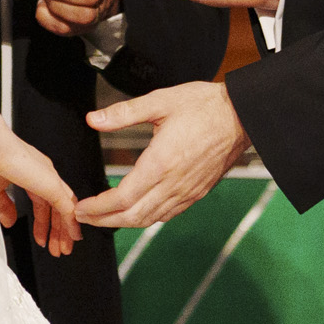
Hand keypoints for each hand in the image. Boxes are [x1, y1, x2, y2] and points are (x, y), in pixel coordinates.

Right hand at [0, 102, 79, 255]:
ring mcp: (51, 179)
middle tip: (58, 249)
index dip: (43, 223)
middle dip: (58, 230)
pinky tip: (72, 237)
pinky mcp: (52, 185)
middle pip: (59, 207)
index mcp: (33, 174)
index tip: (42, 239)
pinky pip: (68, 208)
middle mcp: (45, 175)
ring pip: (66, 209)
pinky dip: (71, 224)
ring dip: (65, 231)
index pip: (45, 203)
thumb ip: (5, 206)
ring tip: (63, 249)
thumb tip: (10, 221)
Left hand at [79, 81, 247, 229]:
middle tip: (83, 218)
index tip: (81, 207)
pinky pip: (168, 214)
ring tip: (104, 219)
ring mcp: (187, 191)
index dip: (98, 207)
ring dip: (124, 223)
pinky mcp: (197, 193)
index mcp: (161, 163)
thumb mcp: (160, 101)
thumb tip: (93, 119)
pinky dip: (147, 219)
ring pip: (150, 219)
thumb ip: (124, 112)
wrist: (242, 116)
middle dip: (104, 221)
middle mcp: (174, 184)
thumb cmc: (203, 105)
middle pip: (133, 216)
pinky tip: (137, 213)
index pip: (122, 197)